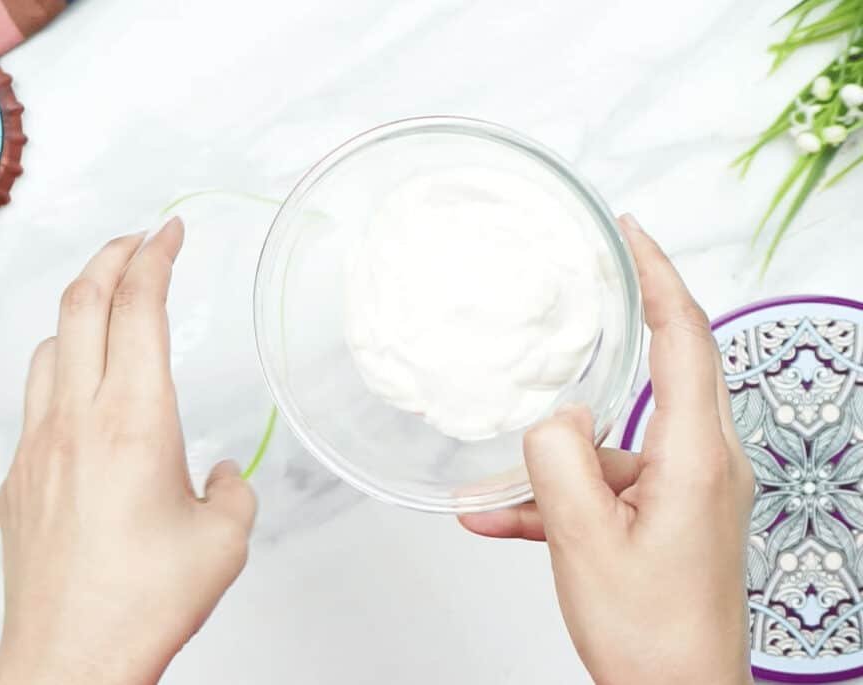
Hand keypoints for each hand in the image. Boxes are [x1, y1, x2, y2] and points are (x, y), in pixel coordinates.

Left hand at [0, 218, 255, 684]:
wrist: (71, 658)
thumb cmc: (146, 601)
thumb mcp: (225, 538)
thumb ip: (233, 487)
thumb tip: (221, 471)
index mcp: (137, 419)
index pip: (139, 305)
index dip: (156, 253)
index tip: (172, 229)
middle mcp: (79, 418)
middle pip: (82, 302)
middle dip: (111, 255)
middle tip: (139, 239)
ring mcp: (39, 445)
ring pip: (49, 345)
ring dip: (81, 309)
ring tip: (111, 308)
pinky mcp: (18, 477)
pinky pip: (36, 399)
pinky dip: (62, 370)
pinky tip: (87, 397)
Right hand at [460, 215, 754, 684]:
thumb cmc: (648, 633)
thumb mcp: (582, 541)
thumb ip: (559, 460)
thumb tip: (555, 416)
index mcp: (694, 457)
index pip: (685, 336)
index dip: (657, 276)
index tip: (628, 233)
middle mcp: (704, 462)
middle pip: (671, 363)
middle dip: (632, 314)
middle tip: (597, 273)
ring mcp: (688, 488)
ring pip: (619, 436)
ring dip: (560, 449)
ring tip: (499, 479)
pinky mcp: (670, 513)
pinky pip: (608, 482)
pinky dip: (559, 491)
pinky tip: (500, 515)